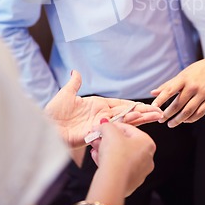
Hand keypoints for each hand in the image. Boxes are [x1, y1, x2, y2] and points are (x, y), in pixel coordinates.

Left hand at [45, 70, 162, 146]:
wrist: (45, 126)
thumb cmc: (53, 112)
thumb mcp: (65, 94)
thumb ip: (75, 84)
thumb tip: (75, 72)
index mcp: (98, 106)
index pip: (121, 105)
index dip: (135, 106)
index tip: (148, 105)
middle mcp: (102, 116)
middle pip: (127, 113)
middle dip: (144, 113)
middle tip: (160, 112)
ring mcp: (100, 125)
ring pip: (125, 121)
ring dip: (141, 118)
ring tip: (157, 116)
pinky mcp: (96, 132)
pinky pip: (115, 128)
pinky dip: (128, 124)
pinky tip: (140, 120)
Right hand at [90, 122, 155, 195]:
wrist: (113, 180)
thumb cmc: (116, 155)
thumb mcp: (109, 131)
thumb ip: (106, 126)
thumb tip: (102, 125)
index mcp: (147, 143)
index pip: (130, 129)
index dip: (114, 126)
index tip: (105, 127)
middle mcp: (147, 158)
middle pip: (124, 144)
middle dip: (109, 139)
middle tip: (99, 137)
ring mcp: (139, 172)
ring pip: (120, 156)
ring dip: (107, 150)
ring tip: (95, 147)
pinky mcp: (130, 182)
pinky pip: (118, 168)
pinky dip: (108, 162)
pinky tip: (97, 157)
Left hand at [151, 56, 204, 125]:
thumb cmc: (197, 71)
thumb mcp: (183, 74)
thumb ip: (168, 85)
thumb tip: (152, 93)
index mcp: (184, 78)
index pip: (169, 90)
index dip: (160, 100)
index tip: (153, 108)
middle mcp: (193, 86)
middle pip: (178, 104)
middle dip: (168, 114)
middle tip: (161, 120)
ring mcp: (203, 93)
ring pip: (188, 111)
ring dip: (178, 120)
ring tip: (171, 124)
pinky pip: (199, 113)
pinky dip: (191, 119)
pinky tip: (185, 121)